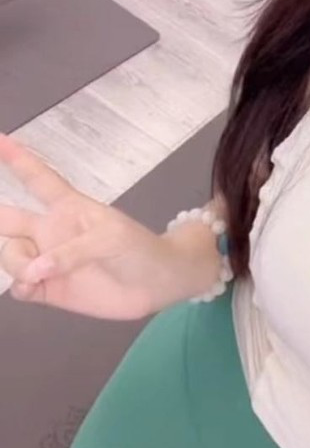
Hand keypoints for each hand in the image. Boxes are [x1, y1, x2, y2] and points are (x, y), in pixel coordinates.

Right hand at [0, 134, 177, 319]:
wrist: (156, 284)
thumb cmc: (139, 248)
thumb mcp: (112, 238)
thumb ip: (73, 251)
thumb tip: (36, 269)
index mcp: (69, 207)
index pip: (38, 178)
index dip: (17, 159)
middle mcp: (51, 231)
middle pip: (8, 219)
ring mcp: (48, 260)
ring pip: (10, 255)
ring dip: (16, 263)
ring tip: (38, 274)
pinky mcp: (48, 288)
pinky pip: (18, 287)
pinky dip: (20, 287)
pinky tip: (34, 286)